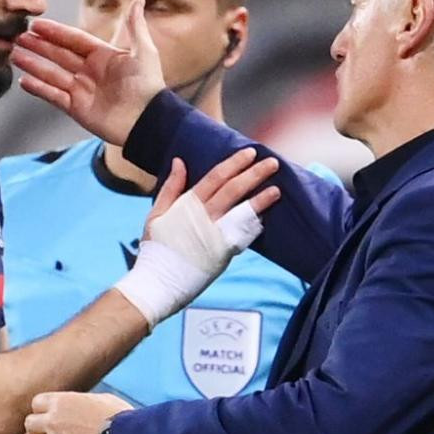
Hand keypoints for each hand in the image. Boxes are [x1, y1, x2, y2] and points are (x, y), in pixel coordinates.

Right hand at [12, 0, 164, 144]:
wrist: (147, 121)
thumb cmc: (148, 86)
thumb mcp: (143, 51)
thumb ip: (136, 27)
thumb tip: (139, 0)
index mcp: (103, 56)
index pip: (74, 40)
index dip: (55, 32)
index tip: (36, 25)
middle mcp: (89, 71)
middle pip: (58, 55)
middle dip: (39, 46)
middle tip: (18, 37)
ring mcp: (81, 90)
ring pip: (51, 74)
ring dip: (33, 64)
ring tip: (15, 55)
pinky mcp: (76, 108)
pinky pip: (53, 96)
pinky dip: (38, 89)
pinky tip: (24, 81)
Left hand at [22, 392, 132, 433]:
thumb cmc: (120, 418)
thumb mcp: (102, 400)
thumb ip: (85, 402)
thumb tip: (85, 404)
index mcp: (62, 402)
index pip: (36, 403)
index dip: (42, 411)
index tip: (48, 416)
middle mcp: (52, 421)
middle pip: (29, 424)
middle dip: (35, 431)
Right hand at [145, 149, 280, 243]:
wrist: (159, 281)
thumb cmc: (155, 248)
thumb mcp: (156, 213)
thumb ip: (171, 187)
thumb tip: (180, 161)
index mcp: (188, 204)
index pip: (216, 177)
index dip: (234, 163)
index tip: (250, 153)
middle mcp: (205, 217)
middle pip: (233, 190)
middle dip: (254, 174)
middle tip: (272, 163)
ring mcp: (216, 235)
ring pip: (242, 211)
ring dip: (261, 199)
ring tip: (277, 188)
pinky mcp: (224, 253)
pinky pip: (243, 235)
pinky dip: (255, 224)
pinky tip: (266, 216)